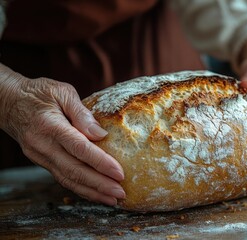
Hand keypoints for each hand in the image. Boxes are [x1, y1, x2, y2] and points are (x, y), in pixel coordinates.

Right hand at [0, 65, 124, 204]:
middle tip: (121, 192)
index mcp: (50, 126)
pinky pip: (62, 177)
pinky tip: (95, 194)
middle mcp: (43, 145)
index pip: (79, 148)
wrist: (8, 102)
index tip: (119, 173)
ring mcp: (39, 155)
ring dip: (91, 192)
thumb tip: (101, 134)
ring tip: (112, 199)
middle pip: (74, 170)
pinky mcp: (41, 160)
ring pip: (67, 179)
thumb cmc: (39, 93)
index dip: (100, 163)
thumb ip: (82, 113)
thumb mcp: (62, 92)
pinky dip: (79, 188)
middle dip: (99, 184)